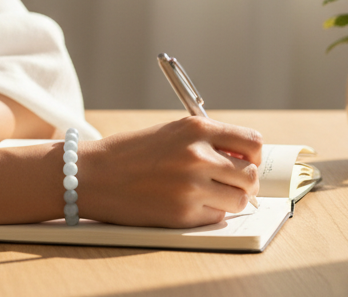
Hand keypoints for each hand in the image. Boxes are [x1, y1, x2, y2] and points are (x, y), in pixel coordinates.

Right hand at [78, 116, 262, 228]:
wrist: (93, 175)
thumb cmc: (131, 153)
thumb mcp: (172, 133)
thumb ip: (207, 141)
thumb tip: (243, 160)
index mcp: (197, 129)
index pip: (252, 142)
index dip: (254, 156)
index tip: (248, 162)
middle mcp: (198, 156)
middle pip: (251, 176)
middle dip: (245, 183)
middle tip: (232, 185)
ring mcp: (192, 187)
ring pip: (239, 201)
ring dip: (229, 200)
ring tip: (207, 195)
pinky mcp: (183, 214)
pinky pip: (216, 218)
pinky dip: (208, 214)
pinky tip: (187, 204)